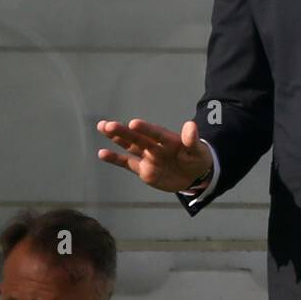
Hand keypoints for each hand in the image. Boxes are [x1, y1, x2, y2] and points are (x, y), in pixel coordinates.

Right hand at [96, 118, 212, 192]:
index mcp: (168, 139)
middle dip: (123, 132)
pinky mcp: (143, 169)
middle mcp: (155, 145)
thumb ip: (192, 140)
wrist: (194, 176)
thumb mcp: (198, 151)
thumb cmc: (197, 159)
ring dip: (116, 138)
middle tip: (108, 125)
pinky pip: (127, 163)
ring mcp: (147, 157)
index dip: (145, 129)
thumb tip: (191, 125)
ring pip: (129, 146)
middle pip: (137, 138)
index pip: (155, 133)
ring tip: (102, 127)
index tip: (133, 123)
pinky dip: (115, 159)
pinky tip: (102, 153)